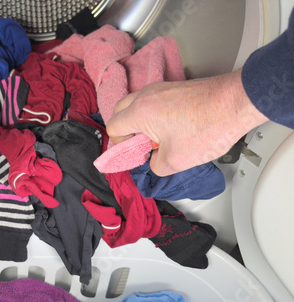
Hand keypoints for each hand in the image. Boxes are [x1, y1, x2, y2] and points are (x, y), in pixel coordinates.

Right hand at [106, 68, 267, 175]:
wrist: (237, 103)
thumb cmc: (209, 126)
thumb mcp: (175, 161)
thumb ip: (155, 165)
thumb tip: (154, 161)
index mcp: (140, 112)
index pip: (113, 127)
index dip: (120, 145)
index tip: (134, 153)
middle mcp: (147, 95)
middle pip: (119, 112)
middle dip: (126, 131)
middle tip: (142, 146)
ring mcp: (161, 88)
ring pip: (136, 105)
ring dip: (140, 122)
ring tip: (159, 138)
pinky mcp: (175, 87)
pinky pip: (153, 101)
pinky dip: (154, 114)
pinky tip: (172, 128)